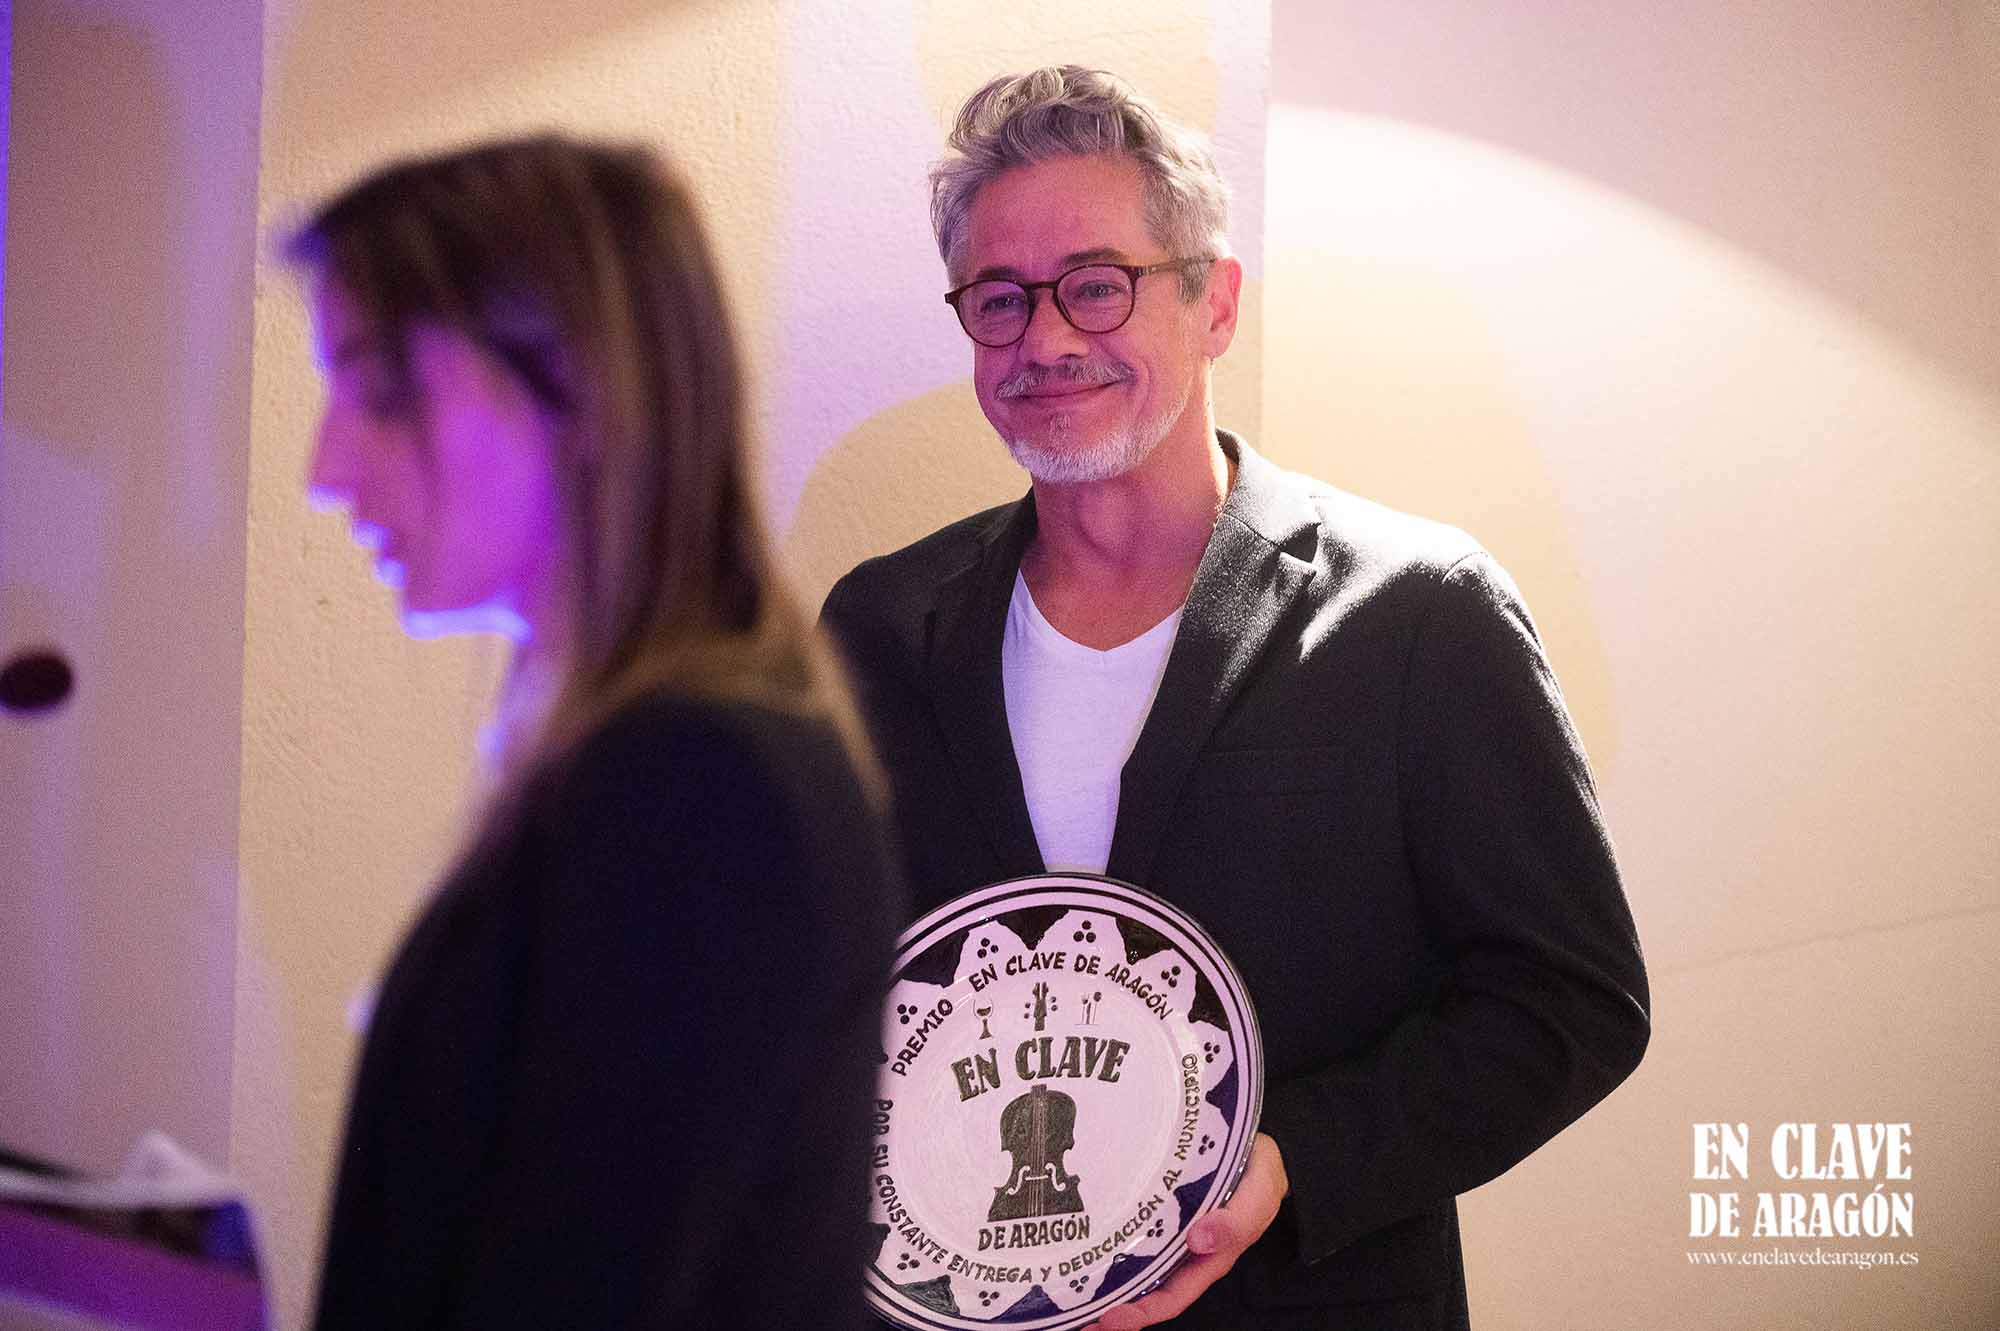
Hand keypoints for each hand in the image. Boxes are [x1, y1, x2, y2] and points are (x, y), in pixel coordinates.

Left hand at [1084, 1132, 1287, 1329]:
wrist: (1257, 1145)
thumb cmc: (1260, 1175)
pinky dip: (1109, 1240)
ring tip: (1069, 1290)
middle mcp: (1185, 1252)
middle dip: (1112, 1306)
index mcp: (1209, 1259)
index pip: (1172, 1297)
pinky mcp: (1157, 1209)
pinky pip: (1131, 1231)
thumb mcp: (1259, 1196)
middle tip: (1076, 1315)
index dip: (1141, 1312)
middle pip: (1145, 1290)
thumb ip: (1237, 1222)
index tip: (1109, 1319)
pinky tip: (1084, 1239)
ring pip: (1133, 1263)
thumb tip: (1199, 1241)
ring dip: (1104, 1278)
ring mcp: (1169, 1231)